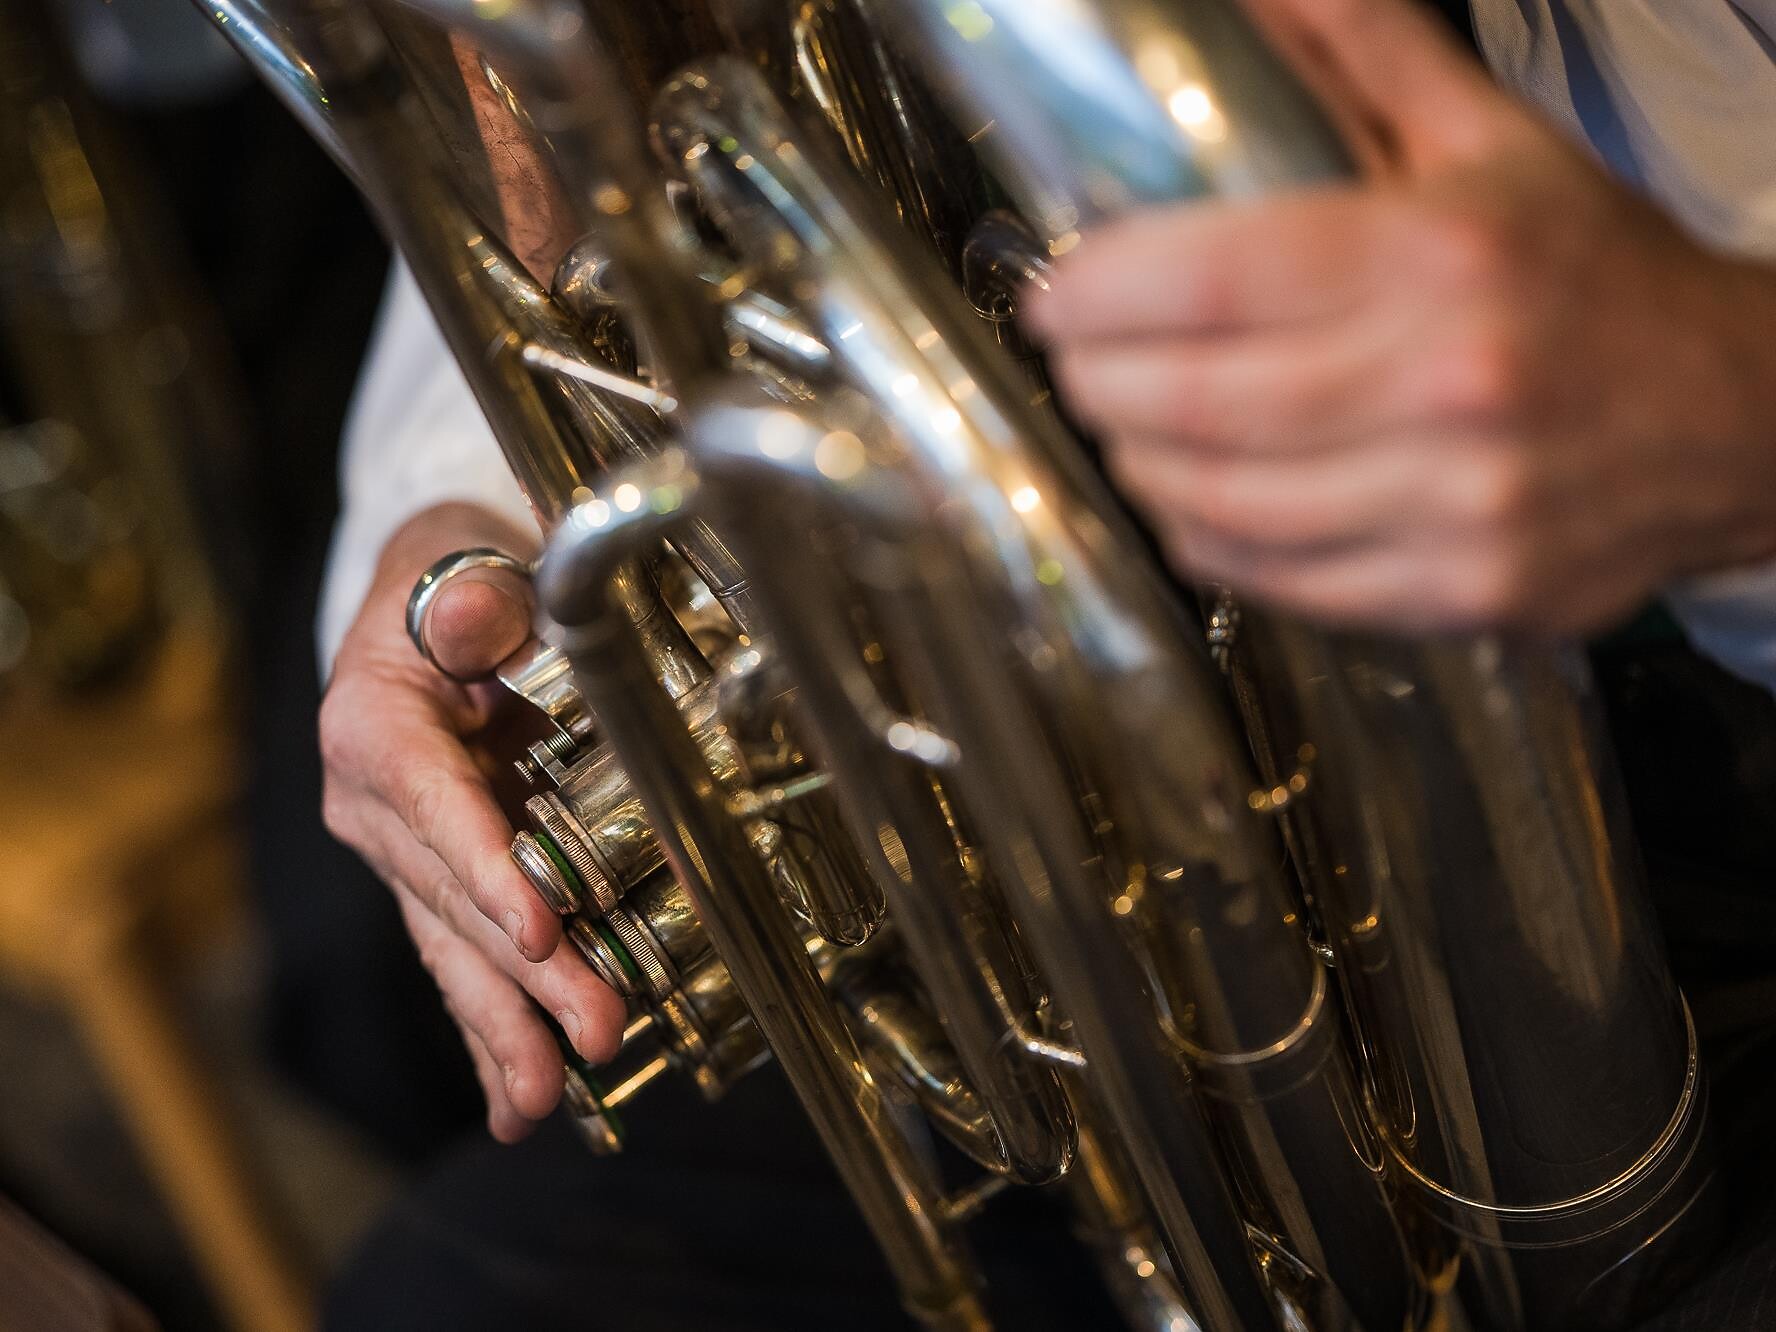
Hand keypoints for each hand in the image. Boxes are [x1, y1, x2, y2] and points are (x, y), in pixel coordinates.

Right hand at [320, 502, 624, 1140]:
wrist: (434, 600)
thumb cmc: (460, 581)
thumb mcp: (467, 570)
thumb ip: (476, 601)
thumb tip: (477, 622)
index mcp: (372, 728)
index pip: (431, 807)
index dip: (484, 870)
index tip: (537, 928)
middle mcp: (373, 806)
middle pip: (453, 897)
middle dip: (527, 972)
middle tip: (593, 1032)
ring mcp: (401, 855)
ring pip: (454, 948)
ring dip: (504, 1025)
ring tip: (543, 1099)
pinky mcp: (435, 882)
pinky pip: (463, 958)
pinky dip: (492, 1027)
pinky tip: (519, 1098)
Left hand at [1027, 0, 1775, 634]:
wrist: (1735, 415)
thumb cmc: (1596, 276)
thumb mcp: (1492, 143)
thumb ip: (1370, 56)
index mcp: (1441, 256)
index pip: (1212, 277)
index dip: (1101, 293)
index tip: (1054, 296)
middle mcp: (1447, 383)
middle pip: (1196, 402)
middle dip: (1099, 384)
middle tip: (1075, 363)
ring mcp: (1455, 504)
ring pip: (1221, 501)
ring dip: (1140, 464)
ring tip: (1120, 426)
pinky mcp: (1457, 592)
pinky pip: (1278, 578)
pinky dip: (1205, 539)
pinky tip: (1186, 500)